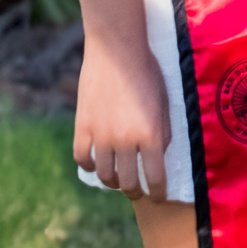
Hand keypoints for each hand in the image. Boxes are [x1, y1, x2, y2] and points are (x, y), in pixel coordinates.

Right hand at [73, 36, 172, 200]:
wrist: (117, 50)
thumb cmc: (147, 72)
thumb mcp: (165, 101)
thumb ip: (164, 131)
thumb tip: (159, 154)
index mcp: (151, 134)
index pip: (156, 176)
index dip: (158, 192)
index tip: (158, 198)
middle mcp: (125, 139)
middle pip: (128, 181)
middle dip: (135, 191)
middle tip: (137, 190)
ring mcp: (101, 135)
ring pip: (104, 174)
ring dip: (112, 181)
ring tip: (117, 179)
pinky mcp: (82, 126)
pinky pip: (81, 157)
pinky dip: (88, 165)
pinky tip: (95, 162)